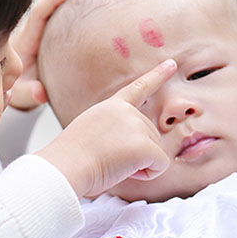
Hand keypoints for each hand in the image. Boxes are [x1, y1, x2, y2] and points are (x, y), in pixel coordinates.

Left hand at [9, 0, 97, 109]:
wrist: (12, 85)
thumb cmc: (18, 89)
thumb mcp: (21, 94)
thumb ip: (29, 94)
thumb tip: (40, 93)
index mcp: (26, 39)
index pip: (40, 11)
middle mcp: (31, 26)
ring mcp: (39, 25)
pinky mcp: (46, 26)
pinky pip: (58, 5)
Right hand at [35, 59, 176, 198]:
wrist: (65, 167)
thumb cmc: (72, 159)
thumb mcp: (91, 133)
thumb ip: (115, 131)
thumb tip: (135, 147)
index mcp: (111, 107)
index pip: (138, 88)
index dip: (157, 75)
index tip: (171, 63)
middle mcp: (127, 112)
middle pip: (151, 135)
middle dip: (136, 153)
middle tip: (107, 158)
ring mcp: (137, 126)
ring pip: (155, 152)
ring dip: (138, 165)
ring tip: (111, 163)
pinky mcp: (145, 145)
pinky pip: (160, 165)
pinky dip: (147, 174)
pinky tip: (124, 171)